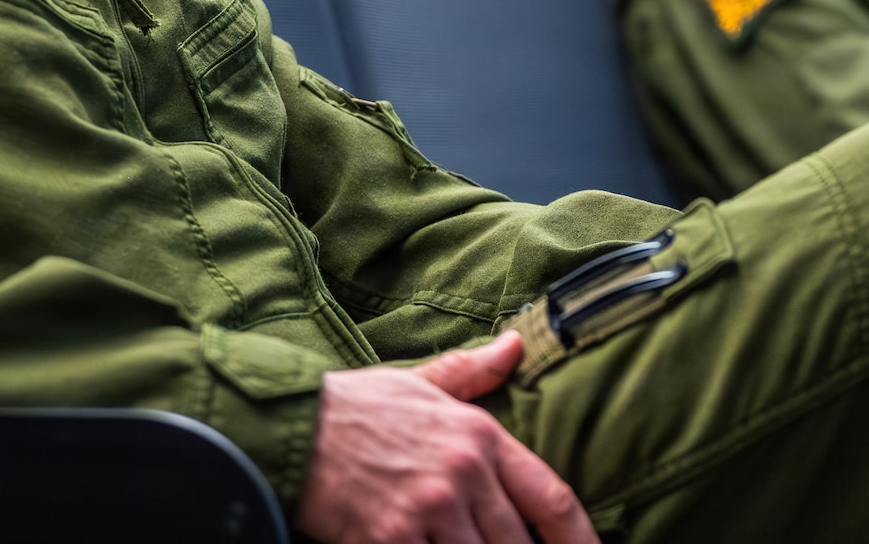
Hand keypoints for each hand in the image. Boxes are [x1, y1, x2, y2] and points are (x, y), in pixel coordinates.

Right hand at [295, 330, 598, 543]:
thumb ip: (473, 372)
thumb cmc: (355, 407)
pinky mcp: (392, 541)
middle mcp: (463, 474)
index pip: (551, 497)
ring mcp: (429, 511)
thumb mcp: (420, 382)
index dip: (580, 540)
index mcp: (479, 435)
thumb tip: (515, 344)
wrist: (288, 429)